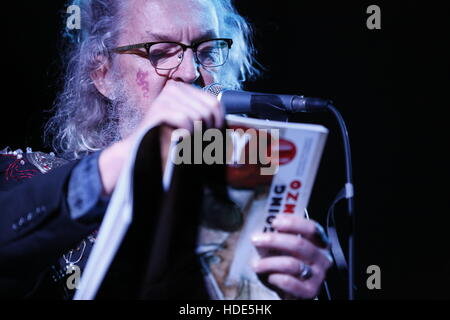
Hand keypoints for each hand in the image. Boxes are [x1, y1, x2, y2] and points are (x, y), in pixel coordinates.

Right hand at [99, 82, 222, 194]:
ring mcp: (165, 97)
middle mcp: (174, 88)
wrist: (142, 148)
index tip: (213, 137)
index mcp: (183, 88)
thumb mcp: (190, 121)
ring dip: (198, 135)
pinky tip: (182, 140)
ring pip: (199, 116)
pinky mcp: (159, 109)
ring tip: (192, 144)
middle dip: (209, 131)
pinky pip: (186, 121)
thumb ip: (205, 115)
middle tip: (202, 144)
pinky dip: (188, 134)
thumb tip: (227, 121)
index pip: (215, 103)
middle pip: (208, 110)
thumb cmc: (169, 137)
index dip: (219, 123)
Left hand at [251, 215, 332, 298]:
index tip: (274, 222)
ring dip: (270, 262)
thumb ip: (280, 236)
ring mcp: (318, 276)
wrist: (293, 291)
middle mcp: (322, 258)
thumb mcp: (286, 248)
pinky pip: (290, 282)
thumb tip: (262, 228)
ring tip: (256, 264)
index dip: (293, 223)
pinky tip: (269, 277)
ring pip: (292, 264)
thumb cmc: (288, 264)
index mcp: (320, 243)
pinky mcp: (310, 292)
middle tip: (256, 240)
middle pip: (299, 244)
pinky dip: (276, 278)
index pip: (311, 228)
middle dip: (274, 240)